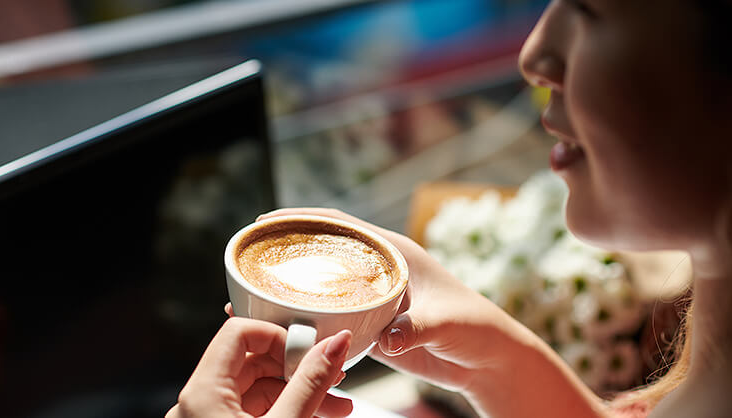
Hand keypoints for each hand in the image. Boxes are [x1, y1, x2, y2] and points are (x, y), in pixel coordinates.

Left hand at [166, 317, 352, 417]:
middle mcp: (198, 403)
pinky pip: (256, 409)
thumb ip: (311, 384)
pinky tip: (319, 412)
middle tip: (331, 372)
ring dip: (299, 390)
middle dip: (297, 366)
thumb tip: (336, 344)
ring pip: (258, 387)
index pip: (238, 331)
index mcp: (201, 393)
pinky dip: (287, 407)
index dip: (278, 335)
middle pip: (251, 359)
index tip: (309, 348)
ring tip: (337, 403)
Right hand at [255, 209, 606, 417]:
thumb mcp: (446, 322)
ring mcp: (372, 297)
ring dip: (289, 286)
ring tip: (248, 294)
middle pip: (322, 251)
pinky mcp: (371, 325)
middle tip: (245, 258)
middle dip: (284, 251)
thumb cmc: (475, 328)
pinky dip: (304, 318)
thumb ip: (417, 327)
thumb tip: (387, 339)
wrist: (486, 358)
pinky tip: (279, 327)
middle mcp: (379, 269)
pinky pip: (330, 315)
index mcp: (395, 252)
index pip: (341, 224)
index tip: (265, 220)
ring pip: (321, 284)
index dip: (302, 218)